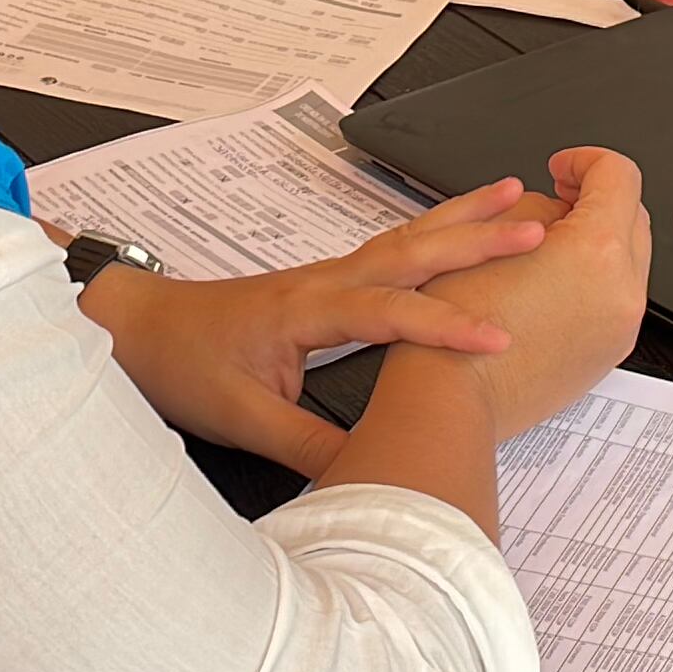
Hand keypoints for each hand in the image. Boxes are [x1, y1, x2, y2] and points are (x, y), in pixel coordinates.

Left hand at [81, 180, 545, 475]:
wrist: (135, 326)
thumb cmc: (181, 363)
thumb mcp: (241, 417)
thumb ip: (307, 447)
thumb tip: (367, 474)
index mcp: (306, 309)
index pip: (392, 312)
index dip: (447, 325)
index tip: (499, 334)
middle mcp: (323, 281)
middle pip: (412, 251)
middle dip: (477, 237)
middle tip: (537, 224)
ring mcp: (325, 277)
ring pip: (404, 241)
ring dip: (460, 219)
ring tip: (514, 197)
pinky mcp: (324, 284)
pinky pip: (390, 252)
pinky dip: (431, 235)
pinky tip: (453, 232)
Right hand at [407, 147, 651, 437]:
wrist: (452, 398)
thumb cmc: (454, 328)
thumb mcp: (490, 234)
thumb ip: (539, 205)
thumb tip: (558, 208)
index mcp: (597, 252)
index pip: (619, 176)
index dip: (586, 161)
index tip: (563, 169)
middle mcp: (622, 291)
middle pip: (631, 216)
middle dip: (595, 200)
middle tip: (556, 200)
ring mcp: (620, 326)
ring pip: (626, 260)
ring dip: (596, 242)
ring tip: (544, 249)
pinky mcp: (609, 353)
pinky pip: (613, 298)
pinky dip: (592, 281)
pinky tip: (547, 287)